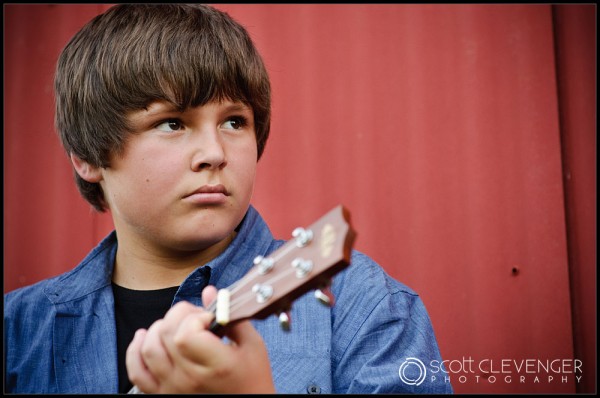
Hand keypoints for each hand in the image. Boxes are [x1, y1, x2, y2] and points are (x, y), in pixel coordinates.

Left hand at [125, 286, 274, 392]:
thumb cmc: (253, 379)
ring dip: (158, 328)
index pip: (186, 333)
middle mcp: (190, 379)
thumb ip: (231, 317)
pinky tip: (145, 337)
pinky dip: (135, 351)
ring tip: (177, 326)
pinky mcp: (163, 394)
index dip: (194, 317)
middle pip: (165, 334)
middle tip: (196, 318)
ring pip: (148, 349)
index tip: (208, 317)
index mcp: (216, 365)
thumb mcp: (252, 345)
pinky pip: (137, 372)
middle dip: (179, 315)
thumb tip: (210, 293)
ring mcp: (173, 388)